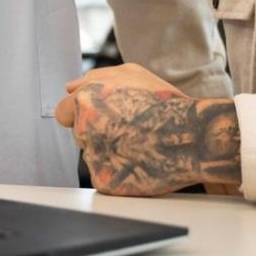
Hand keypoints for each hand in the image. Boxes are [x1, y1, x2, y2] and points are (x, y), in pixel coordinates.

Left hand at [55, 64, 241, 196]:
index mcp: (85, 100)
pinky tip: (139, 160)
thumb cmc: (163, 102)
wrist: (192, 136)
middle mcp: (84, 129)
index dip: (81, 113)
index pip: (63, 112)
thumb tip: (69, 86)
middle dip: (97, 132)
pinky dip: (118, 171)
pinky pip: (105, 175)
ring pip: (93, 154)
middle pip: (79, 134)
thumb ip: (94, 77)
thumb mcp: (131, 74)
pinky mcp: (104, 181)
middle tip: (128, 129)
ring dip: (109, 151)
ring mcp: (93, 157)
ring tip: (139, 143)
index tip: (101, 116)